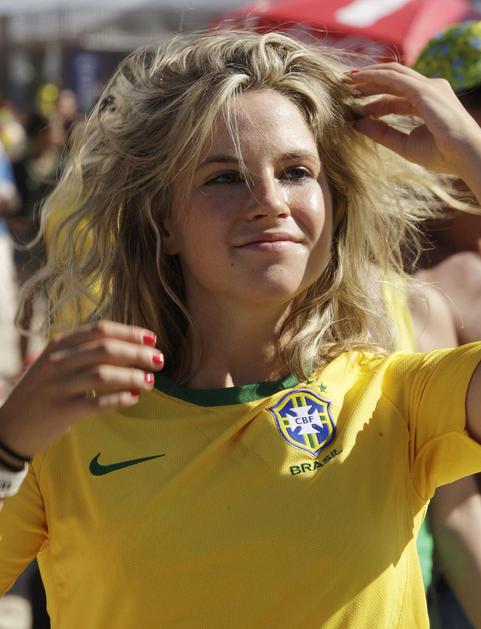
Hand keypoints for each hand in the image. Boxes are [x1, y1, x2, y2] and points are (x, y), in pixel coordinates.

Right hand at [0, 321, 163, 458]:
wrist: (9, 427)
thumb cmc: (42, 393)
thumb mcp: (56, 364)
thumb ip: (84, 352)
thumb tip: (128, 347)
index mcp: (59, 345)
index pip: (100, 330)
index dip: (129, 333)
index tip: (152, 339)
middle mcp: (57, 362)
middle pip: (105, 349)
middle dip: (137, 353)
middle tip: (160, 360)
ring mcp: (57, 386)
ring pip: (103, 374)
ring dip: (132, 376)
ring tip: (151, 381)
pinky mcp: (60, 411)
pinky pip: (95, 403)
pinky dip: (118, 399)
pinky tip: (134, 398)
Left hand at [348, 63, 480, 178]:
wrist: (464, 155)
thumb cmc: (441, 154)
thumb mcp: (404, 144)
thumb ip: (381, 133)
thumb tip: (356, 124)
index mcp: (426, 103)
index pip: (395, 96)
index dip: (374, 99)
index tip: (353, 104)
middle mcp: (429, 89)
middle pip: (392, 81)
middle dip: (369, 82)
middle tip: (345, 86)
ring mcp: (428, 86)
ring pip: (392, 74)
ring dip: (368, 76)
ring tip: (346, 81)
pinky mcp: (424, 89)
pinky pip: (394, 78)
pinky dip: (374, 77)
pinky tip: (357, 80)